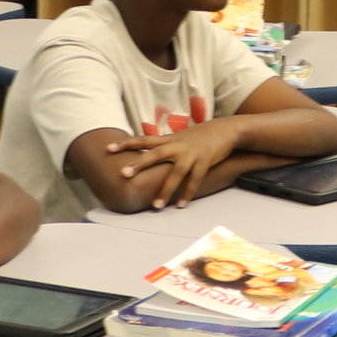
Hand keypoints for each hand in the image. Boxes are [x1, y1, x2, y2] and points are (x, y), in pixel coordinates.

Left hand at [102, 121, 243, 207]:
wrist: (227, 130)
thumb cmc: (200, 135)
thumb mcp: (180, 137)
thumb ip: (164, 146)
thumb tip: (146, 156)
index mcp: (169, 139)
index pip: (143, 140)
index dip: (126, 144)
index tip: (109, 149)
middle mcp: (177, 145)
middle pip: (155, 154)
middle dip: (139, 163)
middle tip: (124, 174)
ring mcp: (191, 154)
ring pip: (176, 173)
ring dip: (166, 190)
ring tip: (156, 206)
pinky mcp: (205, 161)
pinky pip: (195, 179)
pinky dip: (188, 192)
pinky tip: (181, 204)